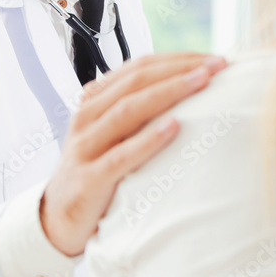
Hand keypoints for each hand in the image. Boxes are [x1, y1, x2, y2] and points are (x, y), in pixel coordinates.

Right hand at [40, 53, 227, 256]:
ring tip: (201, 83)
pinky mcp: (89, 178)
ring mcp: (86, 146)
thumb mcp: (112, 135)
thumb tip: (189, 91)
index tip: (213, 58)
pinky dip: (148, 139)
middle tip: (217, 65)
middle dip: (180, 69)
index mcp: (95, 101)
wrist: (58, 218)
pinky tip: (174, 127)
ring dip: (169, 91)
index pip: (138, 67)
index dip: (177, 59)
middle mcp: (88, 117)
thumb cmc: (96, 171)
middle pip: (136, 81)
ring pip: (128, 109)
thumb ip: (137, 112)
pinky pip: (121, 155)